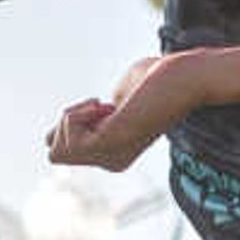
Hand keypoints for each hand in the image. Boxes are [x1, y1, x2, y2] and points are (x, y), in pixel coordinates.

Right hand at [45, 53, 199, 169]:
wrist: (187, 78)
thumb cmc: (157, 79)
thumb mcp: (117, 98)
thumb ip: (90, 115)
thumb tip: (52, 138)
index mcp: (115, 153)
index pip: (61, 151)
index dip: (70, 123)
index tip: (104, 107)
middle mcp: (112, 162)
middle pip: (53, 152)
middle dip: (67, 122)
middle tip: (101, 107)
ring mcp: (111, 156)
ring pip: (55, 147)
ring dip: (72, 116)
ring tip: (104, 106)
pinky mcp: (110, 142)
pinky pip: (67, 136)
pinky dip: (77, 113)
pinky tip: (105, 106)